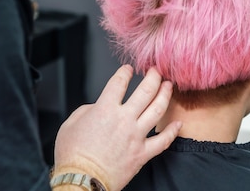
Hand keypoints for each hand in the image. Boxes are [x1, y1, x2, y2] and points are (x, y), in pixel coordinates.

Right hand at [53, 65, 180, 190]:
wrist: (80, 181)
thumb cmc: (72, 156)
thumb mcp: (71, 124)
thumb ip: (87, 110)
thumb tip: (97, 108)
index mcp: (104, 109)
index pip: (119, 82)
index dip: (125, 72)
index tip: (128, 69)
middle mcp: (124, 119)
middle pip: (146, 90)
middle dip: (153, 77)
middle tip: (156, 71)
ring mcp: (135, 136)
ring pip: (158, 109)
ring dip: (165, 94)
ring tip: (168, 86)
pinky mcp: (142, 153)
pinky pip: (163, 141)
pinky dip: (172, 131)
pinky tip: (178, 123)